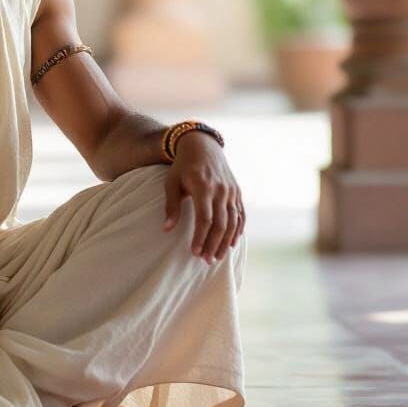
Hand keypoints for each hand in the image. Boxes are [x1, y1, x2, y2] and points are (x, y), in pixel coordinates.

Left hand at [161, 132, 244, 263]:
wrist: (203, 146)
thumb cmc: (182, 166)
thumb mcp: (172, 182)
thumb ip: (171, 205)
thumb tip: (166, 229)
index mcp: (203, 187)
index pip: (204, 218)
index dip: (200, 237)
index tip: (194, 252)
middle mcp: (220, 190)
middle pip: (221, 223)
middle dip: (213, 244)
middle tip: (206, 260)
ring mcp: (231, 191)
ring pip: (233, 221)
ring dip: (225, 241)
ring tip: (217, 256)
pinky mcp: (237, 192)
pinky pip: (241, 214)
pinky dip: (238, 230)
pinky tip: (231, 243)